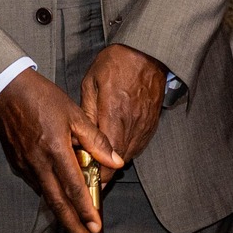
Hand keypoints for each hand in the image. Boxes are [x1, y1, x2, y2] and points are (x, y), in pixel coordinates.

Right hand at [0, 70, 123, 232]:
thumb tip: (115, 161)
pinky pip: (35, 184)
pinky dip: (48, 195)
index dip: (85, 209)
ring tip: (74, 226)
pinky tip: (57, 200)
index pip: (74, 187)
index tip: (95, 225)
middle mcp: (39, 162)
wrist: (7, 89)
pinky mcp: (16, 163)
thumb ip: (96, 140)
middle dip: (72, 225)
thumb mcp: (74, 114)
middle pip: (57, 202)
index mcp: (56, 149)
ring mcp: (25, 164)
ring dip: (60, 213)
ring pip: (45, 196)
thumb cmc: (43, 97)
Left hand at [81, 43, 165, 162]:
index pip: (106, 154)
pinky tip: (117, 147)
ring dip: (116, 161)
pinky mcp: (151, 123)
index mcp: (114, 113)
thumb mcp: (91, 83)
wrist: (145, 52)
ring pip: (129, 154)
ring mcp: (144, 124)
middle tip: (91, 174)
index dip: (97, 173)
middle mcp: (131, 123)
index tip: (88, 180)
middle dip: (104, 171)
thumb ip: (87, 112)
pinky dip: (127, 150)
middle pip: (119, 160)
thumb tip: (80, 136)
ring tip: (101, 161)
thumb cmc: (117, 63)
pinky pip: (139, 144)